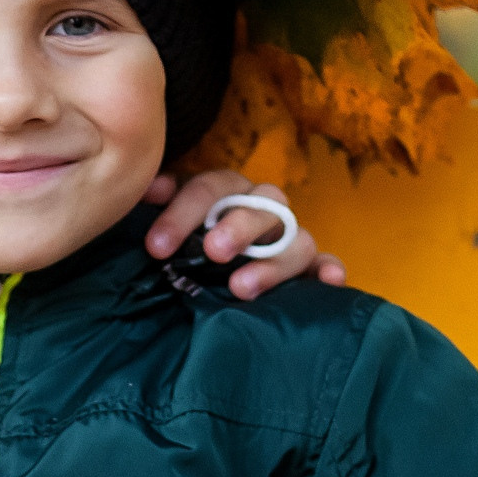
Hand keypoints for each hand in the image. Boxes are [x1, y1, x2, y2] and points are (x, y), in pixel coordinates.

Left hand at [143, 170, 345, 298]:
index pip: (209, 189)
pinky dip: (329, 270)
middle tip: (214, 252)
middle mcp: (260, 208)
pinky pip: (324, 264)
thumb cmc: (183, 246)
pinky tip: (329, 281)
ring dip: (272, 262)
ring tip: (242, 287)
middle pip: (262, 205)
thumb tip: (148, 192)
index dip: (182, 215)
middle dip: (238, 227)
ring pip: (296, 238)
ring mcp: (288, 238)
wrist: (204, 277)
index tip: (157, 248)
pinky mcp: (308, 268)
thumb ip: (159, 208)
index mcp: (225, 191)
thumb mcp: (165, 226)